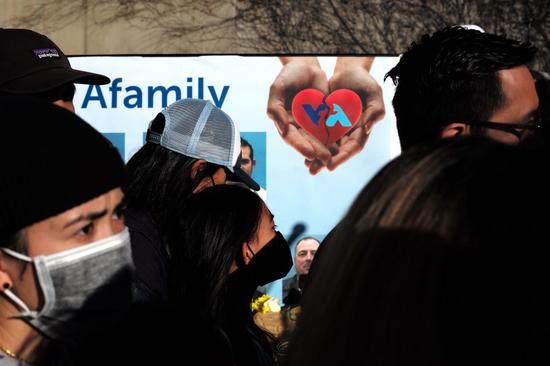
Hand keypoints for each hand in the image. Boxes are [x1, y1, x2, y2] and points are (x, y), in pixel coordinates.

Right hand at [267, 58, 331, 168]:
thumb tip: (282, 128)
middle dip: (315, 151)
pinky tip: (341, 146)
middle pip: (306, 142)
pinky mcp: (324, 118)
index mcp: (284, 122)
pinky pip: (329, 129)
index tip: (309, 153)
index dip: (300, 146)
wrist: (306, 66)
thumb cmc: (288, 76)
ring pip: (318, 139)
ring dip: (325, 149)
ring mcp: (311, 123)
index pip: (291, 138)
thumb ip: (275, 108)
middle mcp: (297, 126)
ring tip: (333, 157)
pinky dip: (334, 139)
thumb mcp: (277, 89)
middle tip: (324, 159)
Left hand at [306, 58, 384, 173]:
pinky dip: (312, 144)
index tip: (331, 165)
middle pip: (338, 151)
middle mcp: (350, 132)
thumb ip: (374, 110)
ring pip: (327, 147)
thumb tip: (367, 128)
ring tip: (307, 166)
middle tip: (313, 171)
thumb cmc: (363, 81)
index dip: (343, 157)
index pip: (354, 147)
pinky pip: (318, 136)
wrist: (347, 72)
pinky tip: (302, 151)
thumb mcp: (373, 92)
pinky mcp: (326, 123)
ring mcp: (337, 129)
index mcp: (363, 129)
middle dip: (326, 162)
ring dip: (318, 157)